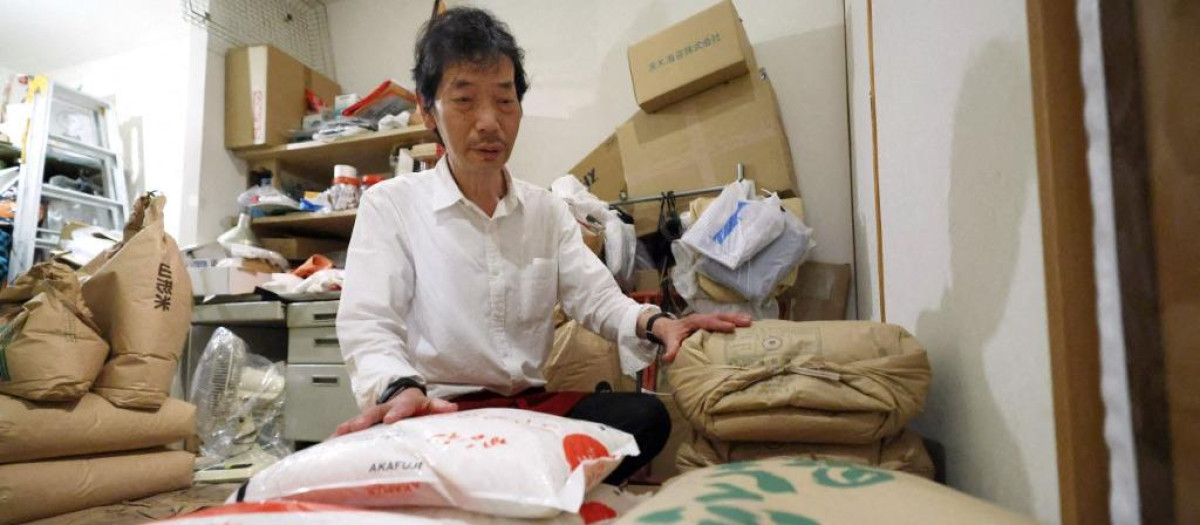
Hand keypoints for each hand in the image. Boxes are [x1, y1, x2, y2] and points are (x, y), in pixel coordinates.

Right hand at [332, 387, 457, 436]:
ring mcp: (372, 415)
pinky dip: (339, 436)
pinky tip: (329, 444)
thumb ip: (439, 407)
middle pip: (373, 413)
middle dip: (364, 420)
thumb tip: (452, 409)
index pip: (401, 407)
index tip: (389, 420)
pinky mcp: (363, 423)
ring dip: (347, 427)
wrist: (400, 394)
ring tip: (336, 435)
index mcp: (403, 404)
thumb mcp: (429, 404)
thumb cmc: (416, 405)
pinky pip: (350, 430)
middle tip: (356, 427)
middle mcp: (384, 409)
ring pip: (358, 420)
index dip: (395, 413)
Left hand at [654, 313, 751, 362]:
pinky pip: (725, 320)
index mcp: (694, 321)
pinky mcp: (712, 322)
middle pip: (720, 316)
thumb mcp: (670, 341)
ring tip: (751, 321)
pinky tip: (747, 324)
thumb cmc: (671, 335)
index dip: (719, 324)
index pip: (708, 322)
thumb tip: (667, 358)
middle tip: (748, 322)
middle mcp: (703, 318)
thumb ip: (671, 349)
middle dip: (734, 319)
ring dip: (737, 318)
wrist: (668, 327)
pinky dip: (735, 321)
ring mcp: (708, 318)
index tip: (731, 328)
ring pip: (724, 316)